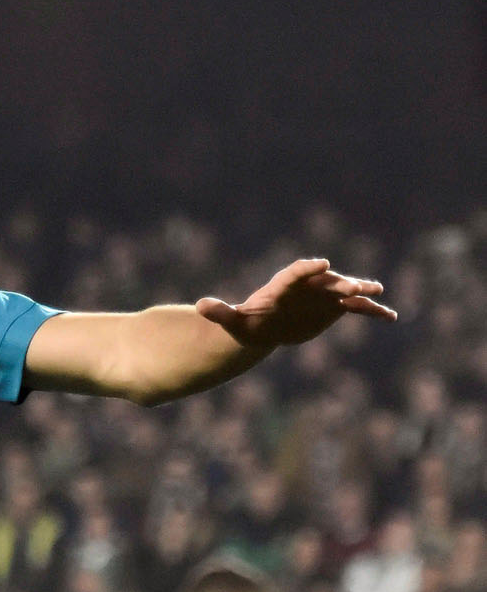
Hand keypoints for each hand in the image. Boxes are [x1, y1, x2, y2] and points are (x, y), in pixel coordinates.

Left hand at [196, 258, 395, 346]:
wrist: (266, 328)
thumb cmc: (248, 323)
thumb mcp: (233, 322)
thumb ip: (220, 313)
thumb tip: (199, 307)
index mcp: (285, 284)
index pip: (297, 272)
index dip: (308, 268)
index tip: (320, 263)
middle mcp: (309, 285)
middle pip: (327, 281)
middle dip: (340, 282)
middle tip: (354, 285)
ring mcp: (326, 295)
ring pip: (347, 291)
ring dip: (361, 291)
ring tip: (375, 292)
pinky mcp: (337, 308)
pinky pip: (358, 308)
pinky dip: (374, 311)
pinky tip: (392, 317)